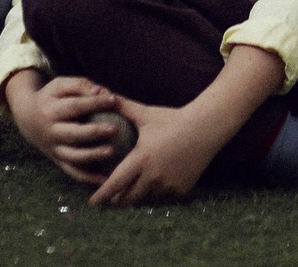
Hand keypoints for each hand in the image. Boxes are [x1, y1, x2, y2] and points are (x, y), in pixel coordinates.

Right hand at [9, 74, 125, 186]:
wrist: (27, 118)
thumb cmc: (51, 98)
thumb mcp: (60, 85)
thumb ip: (81, 86)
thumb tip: (105, 93)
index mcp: (51, 110)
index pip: (75, 106)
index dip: (94, 103)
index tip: (114, 100)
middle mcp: (51, 132)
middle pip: (73, 134)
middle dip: (94, 132)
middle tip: (114, 129)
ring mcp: (54, 149)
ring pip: (72, 156)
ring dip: (92, 156)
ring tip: (111, 152)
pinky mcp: (58, 160)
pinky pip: (72, 171)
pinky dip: (87, 178)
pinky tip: (105, 179)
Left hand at [90, 98, 215, 207]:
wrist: (205, 128)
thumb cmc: (173, 119)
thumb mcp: (146, 113)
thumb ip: (124, 106)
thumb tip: (105, 93)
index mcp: (141, 159)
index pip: (115, 184)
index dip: (102, 195)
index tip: (92, 203)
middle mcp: (153, 177)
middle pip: (128, 199)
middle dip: (118, 199)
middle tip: (113, 197)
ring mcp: (168, 186)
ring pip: (145, 200)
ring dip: (137, 198)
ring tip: (131, 193)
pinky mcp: (180, 190)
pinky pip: (163, 198)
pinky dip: (156, 195)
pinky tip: (154, 187)